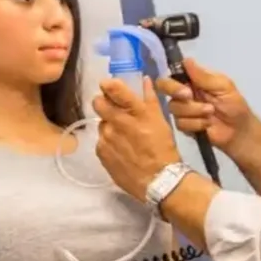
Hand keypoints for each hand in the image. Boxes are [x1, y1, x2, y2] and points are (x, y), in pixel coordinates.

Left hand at [91, 75, 181, 201]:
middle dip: (102, 103)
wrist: (158, 180)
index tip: (106, 84)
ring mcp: (107, 137)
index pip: (115, 90)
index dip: (108, 85)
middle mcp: (118, 122)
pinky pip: (100, 141)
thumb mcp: (161, 121)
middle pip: (98, 103)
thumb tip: (144, 80)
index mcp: (136, 112)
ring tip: (122, 137)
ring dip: (108, 126)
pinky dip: (108, 142)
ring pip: (101, 123)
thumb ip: (150, 99)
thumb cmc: (163, 149)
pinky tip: (120, 150)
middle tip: (111, 110)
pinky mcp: (101, 152)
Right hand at [156, 58, 257, 155]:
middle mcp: (184, 92)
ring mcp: (182, 109)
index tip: (186, 88)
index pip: (174, 74)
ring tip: (210, 113)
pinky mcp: (183, 125)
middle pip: (165, 88)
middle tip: (190, 97)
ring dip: (194, 111)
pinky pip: (180, 123)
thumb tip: (186, 60)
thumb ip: (204, 76)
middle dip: (175, 92)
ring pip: (174, 107)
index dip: (174, 79)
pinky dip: (196, 123)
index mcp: (193, 80)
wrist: (239, 131)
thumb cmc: (234, 105)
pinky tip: (207, 124)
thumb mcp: (223, 86)